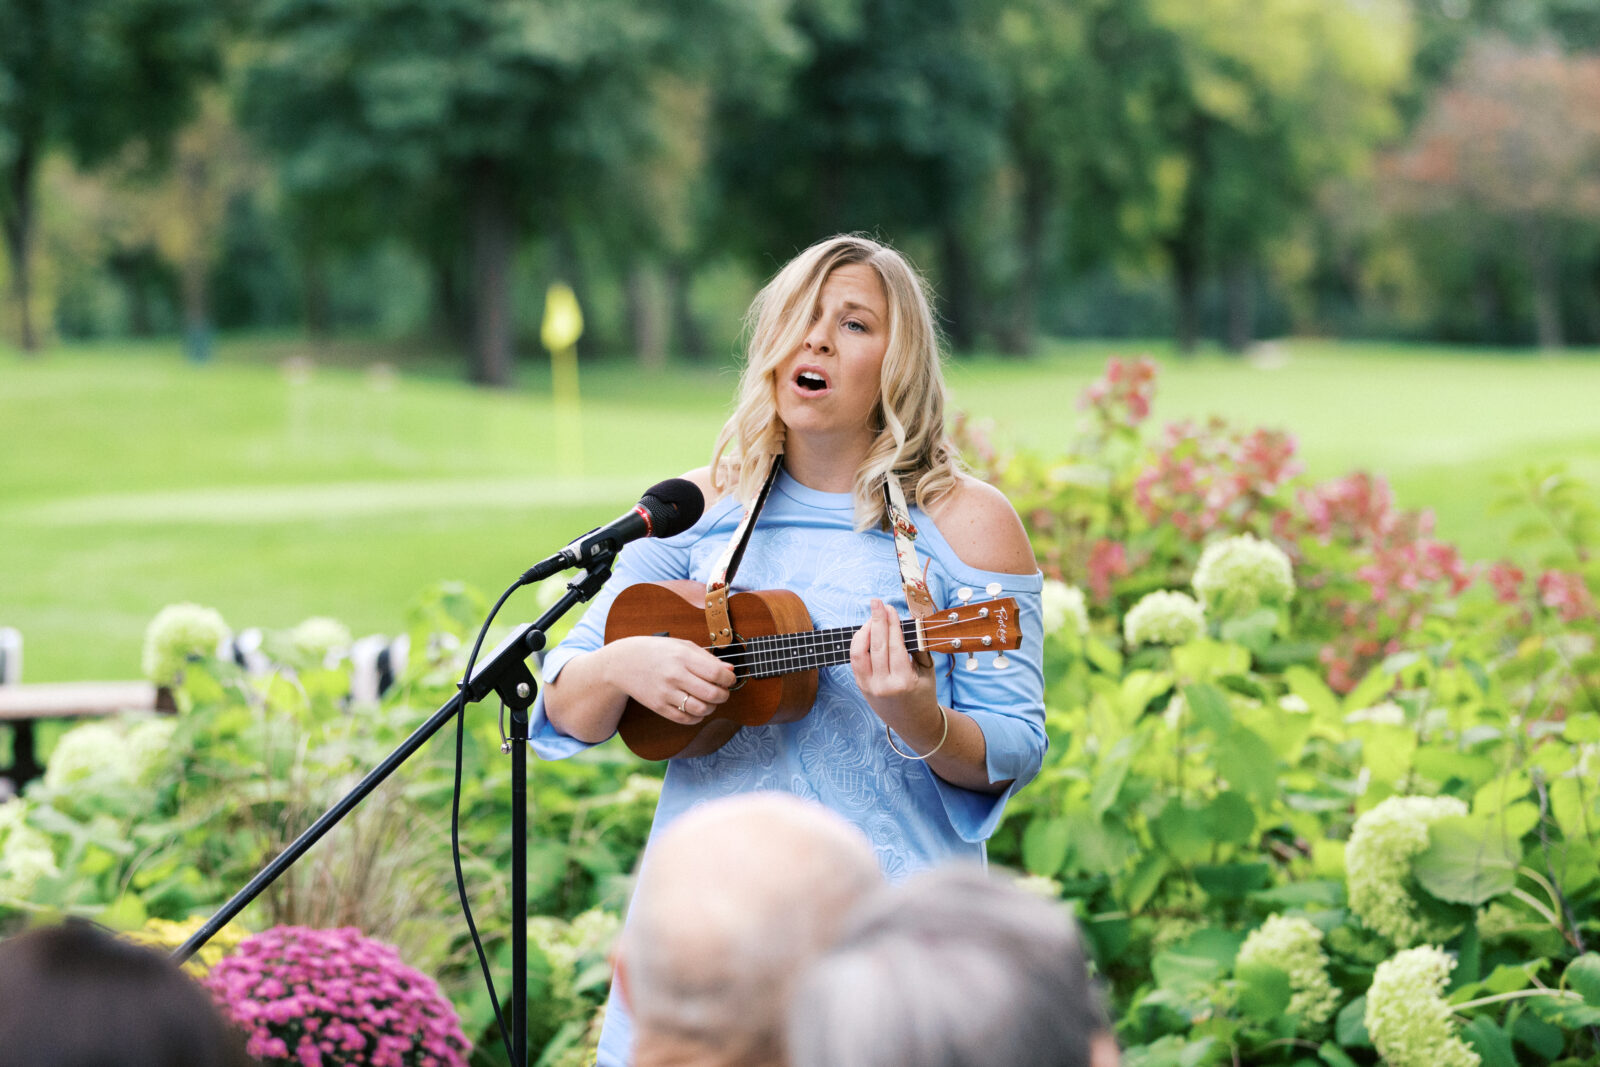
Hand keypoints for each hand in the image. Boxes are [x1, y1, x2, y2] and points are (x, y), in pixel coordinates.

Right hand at [602, 635, 734, 724]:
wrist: (622, 663)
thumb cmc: (656, 651)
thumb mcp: (681, 645)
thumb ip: (707, 658)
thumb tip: (730, 670)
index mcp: (682, 657)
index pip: (716, 673)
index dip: (729, 679)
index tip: (729, 679)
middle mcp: (674, 676)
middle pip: (712, 694)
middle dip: (724, 695)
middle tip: (723, 691)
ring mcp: (665, 693)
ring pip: (701, 710)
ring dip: (712, 707)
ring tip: (710, 700)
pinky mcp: (659, 707)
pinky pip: (686, 719)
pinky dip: (697, 717)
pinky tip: (697, 708)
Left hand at [850, 598, 937, 725]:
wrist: (914, 724)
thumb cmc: (923, 695)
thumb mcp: (927, 672)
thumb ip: (917, 648)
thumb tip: (906, 623)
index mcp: (903, 682)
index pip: (895, 646)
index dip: (892, 625)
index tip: (890, 608)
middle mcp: (883, 685)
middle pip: (876, 646)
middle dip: (876, 621)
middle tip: (876, 602)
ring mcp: (869, 687)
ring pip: (860, 653)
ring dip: (863, 632)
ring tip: (872, 618)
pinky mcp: (861, 687)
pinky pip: (856, 661)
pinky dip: (859, 644)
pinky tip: (866, 633)